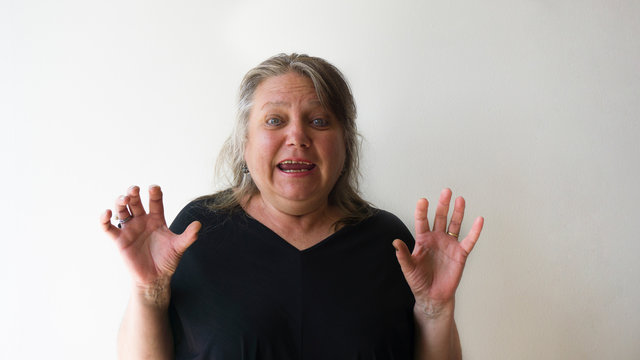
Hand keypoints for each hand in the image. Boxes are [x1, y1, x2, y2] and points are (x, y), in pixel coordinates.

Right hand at [100, 185, 200, 291]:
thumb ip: (188, 236)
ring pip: (122, 210)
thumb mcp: (178, 247)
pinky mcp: (119, 240)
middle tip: (135, 189)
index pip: (155, 202)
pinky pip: (108, 228)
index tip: (154, 188)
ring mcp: (130, 229)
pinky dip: (104, 220)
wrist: (155, 278)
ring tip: (124, 199)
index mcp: (157, 219)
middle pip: (136, 202)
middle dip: (134, 193)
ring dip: (120, 202)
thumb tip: (198, 224)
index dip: (154, 194)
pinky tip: (106, 213)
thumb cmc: (167, 260)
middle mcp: (142, 221)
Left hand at [393, 188, 483, 316]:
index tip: (422, 200)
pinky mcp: (460, 254)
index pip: (422, 222)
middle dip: (443, 205)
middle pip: (440, 218)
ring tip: (460, 199)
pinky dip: (475, 231)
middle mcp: (437, 239)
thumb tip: (395, 242)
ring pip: (454, 225)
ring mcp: (449, 245)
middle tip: (446, 191)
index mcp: (423, 240)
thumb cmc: (419, 281)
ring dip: (458, 212)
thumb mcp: (408, 268)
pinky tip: (479, 220)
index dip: (422, 211)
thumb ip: (403, 255)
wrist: (432, 296)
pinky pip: (469, 240)